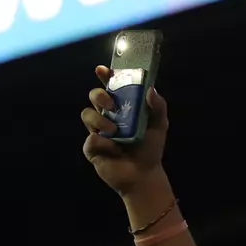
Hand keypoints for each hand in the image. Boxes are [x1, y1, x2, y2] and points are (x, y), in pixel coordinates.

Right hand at [81, 66, 167, 196]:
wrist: (144, 175)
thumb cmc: (150, 149)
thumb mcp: (159, 125)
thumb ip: (158, 106)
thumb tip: (151, 89)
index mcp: (122, 107)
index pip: (110, 86)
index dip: (105, 76)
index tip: (103, 70)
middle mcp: (107, 116)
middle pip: (94, 95)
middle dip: (99, 95)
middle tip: (112, 104)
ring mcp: (98, 131)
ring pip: (86, 114)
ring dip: (99, 119)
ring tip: (114, 131)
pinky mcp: (92, 148)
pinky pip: (90, 139)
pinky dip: (101, 142)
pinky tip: (113, 149)